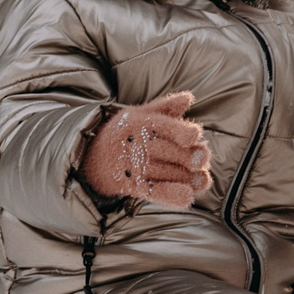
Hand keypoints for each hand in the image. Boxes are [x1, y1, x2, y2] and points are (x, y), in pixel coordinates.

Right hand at [82, 91, 211, 207]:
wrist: (92, 158)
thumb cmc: (124, 133)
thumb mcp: (139, 115)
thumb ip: (165, 107)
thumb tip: (188, 98)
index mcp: (139, 122)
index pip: (163, 126)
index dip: (181, 131)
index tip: (195, 136)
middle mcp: (135, 144)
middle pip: (168, 151)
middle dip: (190, 157)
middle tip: (202, 159)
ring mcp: (132, 166)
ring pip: (165, 173)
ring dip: (187, 177)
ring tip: (201, 179)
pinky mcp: (131, 186)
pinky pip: (154, 191)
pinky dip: (171, 195)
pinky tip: (187, 196)